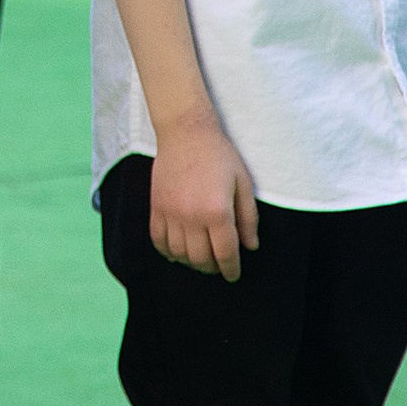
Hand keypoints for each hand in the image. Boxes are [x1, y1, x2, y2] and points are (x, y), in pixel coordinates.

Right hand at [149, 106, 258, 279]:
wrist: (184, 130)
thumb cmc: (218, 154)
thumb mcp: (243, 182)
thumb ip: (249, 217)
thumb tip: (251, 246)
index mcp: (217, 211)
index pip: (225, 254)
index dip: (231, 269)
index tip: (233, 274)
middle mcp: (192, 216)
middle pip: (201, 259)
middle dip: (212, 268)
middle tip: (218, 264)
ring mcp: (171, 212)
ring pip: (179, 254)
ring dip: (191, 261)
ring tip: (200, 256)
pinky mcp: (156, 206)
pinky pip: (158, 240)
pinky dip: (168, 251)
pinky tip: (178, 249)